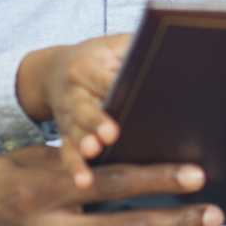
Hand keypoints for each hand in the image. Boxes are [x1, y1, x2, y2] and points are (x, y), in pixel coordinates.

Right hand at [17, 34, 131, 185]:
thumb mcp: (115, 45)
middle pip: (85, 108)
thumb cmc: (98, 56)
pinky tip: (84, 181)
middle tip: (111, 133)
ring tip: (94, 153)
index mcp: (85, 67)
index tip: (134, 95)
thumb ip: (137, 48)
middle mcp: (73, 93)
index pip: (103, 78)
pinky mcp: (65, 135)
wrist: (53, 71)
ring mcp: (67, 117)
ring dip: (84, 146)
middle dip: (97, 121)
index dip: (115, 87)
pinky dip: (75, 167)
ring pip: (74, 133)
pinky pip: (66, 153)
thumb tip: (172, 54)